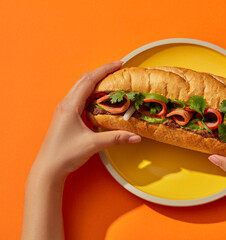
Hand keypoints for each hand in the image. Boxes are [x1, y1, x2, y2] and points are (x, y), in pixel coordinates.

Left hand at [31, 61, 141, 180]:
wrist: (48, 168)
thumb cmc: (66, 154)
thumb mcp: (93, 144)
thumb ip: (116, 138)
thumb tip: (136, 137)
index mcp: (70, 106)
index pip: (89, 80)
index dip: (105, 70)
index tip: (119, 64)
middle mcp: (66, 104)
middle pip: (84, 80)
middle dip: (101, 73)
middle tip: (118, 71)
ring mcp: (64, 110)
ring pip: (81, 88)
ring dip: (96, 82)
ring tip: (112, 82)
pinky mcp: (66, 117)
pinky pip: (79, 98)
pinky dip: (91, 93)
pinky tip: (100, 99)